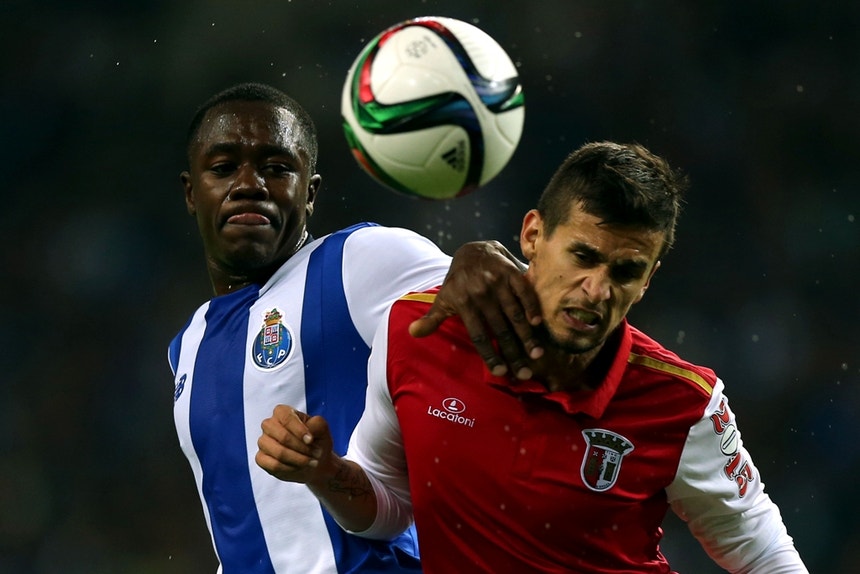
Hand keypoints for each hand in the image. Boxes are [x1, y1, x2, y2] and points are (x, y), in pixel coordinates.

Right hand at [256, 405, 333, 485]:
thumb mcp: (322, 428)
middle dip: (302, 448)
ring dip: (299, 459)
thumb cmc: (317, 440)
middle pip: (283, 436)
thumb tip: (307, 433)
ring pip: (279, 452)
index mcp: (282, 412)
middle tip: (316, 453)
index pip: (287, 418)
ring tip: (311, 462)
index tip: (311, 440)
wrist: (315, 460)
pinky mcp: (261, 458)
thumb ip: (317, 424)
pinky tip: (299, 467)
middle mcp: (269, 425)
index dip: (300, 430)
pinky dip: (290, 468)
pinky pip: (273, 465)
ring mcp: (263, 441)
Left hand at [409, 240, 543, 378]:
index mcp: (464, 304)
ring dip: (527, 335)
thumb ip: (432, 318)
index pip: (478, 336)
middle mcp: (481, 294)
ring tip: (537, 355)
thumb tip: (412, 333)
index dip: (490, 355)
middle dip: (514, 353)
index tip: (501, 373)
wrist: (472, 250)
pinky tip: (538, 323)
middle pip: (499, 329)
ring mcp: (497, 282)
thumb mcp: (443, 298)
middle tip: (525, 373)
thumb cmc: (458, 282)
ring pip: (514, 314)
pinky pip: (524, 291)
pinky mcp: (511, 272)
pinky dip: (532, 306)